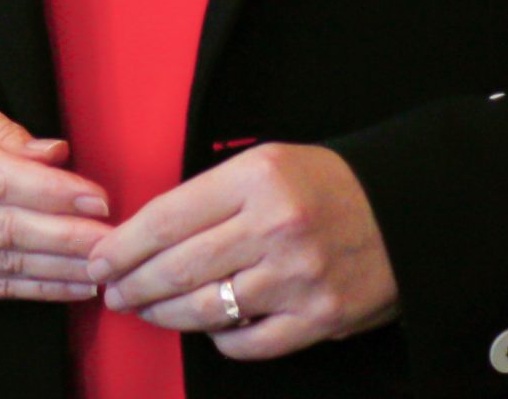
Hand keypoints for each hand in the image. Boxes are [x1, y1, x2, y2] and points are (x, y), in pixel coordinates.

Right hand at [0, 76, 111, 301]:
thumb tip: (51, 154)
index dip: (50, 191)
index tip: (96, 196)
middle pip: (4, 227)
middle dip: (65, 236)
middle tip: (113, 239)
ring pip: (0, 264)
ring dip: (56, 269)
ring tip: (102, 268)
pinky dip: (30, 290)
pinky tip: (67, 287)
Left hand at [87, 142, 396, 359]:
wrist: (405, 210)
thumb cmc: (324, 184)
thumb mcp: (267, 164)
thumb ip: (213, 197)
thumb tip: (151, 236)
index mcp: (256, 177)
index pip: (168, 216)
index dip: (126, 244)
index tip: (102, 258)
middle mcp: (274, 227)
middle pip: (179, 267)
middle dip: (135, 284)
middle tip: (113, 292)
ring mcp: (298, 278)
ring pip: (208, 308)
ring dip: (166, 314)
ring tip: (145, 310)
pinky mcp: (320, 319)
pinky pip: (250, 343)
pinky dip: (221, 340)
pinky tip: (208, 328)